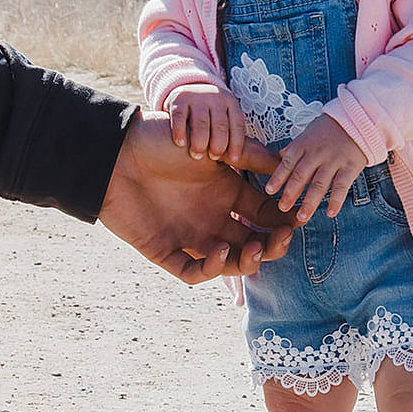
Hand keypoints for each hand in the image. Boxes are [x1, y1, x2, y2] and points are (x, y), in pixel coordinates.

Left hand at [100, 113, 294, 283]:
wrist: (114, 150)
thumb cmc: (162, 140)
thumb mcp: (212, 143)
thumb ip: (249, 153)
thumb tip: (287, 162)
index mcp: (227, 194)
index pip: (265, 215)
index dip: (283, 220)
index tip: (298, 218)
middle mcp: (212, 218)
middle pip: (252, 243)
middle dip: (272, 246)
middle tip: (282, 238)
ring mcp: (190, 235)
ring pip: (228, 262)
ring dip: (247, 262)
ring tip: (254, 250)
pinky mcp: (164, 250)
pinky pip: (192, 270)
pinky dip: (210, 268)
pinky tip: (221, 251)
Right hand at [167, 83, 245, 164]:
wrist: (187, 92)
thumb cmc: (211, 116)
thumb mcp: (225, 118)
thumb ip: (234, 135)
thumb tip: (260, 162)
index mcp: (231, 103)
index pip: (237, 125)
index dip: (237, 144)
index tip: (234, 160)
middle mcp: (215, 98)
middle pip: (220, 125)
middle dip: (218, 144)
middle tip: (214, 158)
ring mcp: (196, 97)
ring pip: (200, 123)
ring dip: (199, 141)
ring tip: (197, 155)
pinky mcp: (178, 99)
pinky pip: (180, 117)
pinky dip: (180, 131)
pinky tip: (181, 143)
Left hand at [265, 114, 369, 222]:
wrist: (360, 119)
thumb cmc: (330, 128)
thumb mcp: (309, 132)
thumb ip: (295, 146)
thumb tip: (280, 156)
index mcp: (304, 144)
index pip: (288, 162)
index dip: (278, 177)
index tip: (270, 191)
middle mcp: (317, 153)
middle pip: (301, 175)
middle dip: (290, 193)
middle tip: (282, 207)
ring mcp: (334, 160)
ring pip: (319, 184)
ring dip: (310, 202)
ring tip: (302, 217)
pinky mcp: (350, 167)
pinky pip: (342, 186)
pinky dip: (336, 200)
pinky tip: (330, 213)